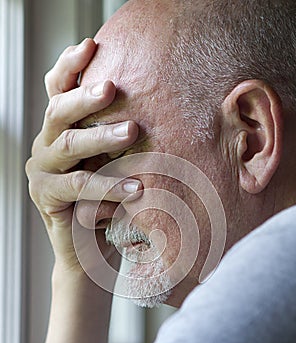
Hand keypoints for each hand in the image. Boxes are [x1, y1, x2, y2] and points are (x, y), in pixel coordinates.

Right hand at [26, 38, 140, 271]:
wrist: (91, 247)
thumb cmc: (108, 200)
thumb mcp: (115, 163)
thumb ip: (120, 138)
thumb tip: (155, 108)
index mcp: (61, 131)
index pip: (58, 90)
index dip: (69, 66)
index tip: (90, 45)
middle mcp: (47, 145)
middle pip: (58, 111)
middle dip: (85, 97)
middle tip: (113, 87)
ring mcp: (42, 171)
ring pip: (67, 144)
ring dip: (99, 136)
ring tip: (131, 131)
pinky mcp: (45, 197)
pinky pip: (77, 187)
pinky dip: (107, 186)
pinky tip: (134, 189)